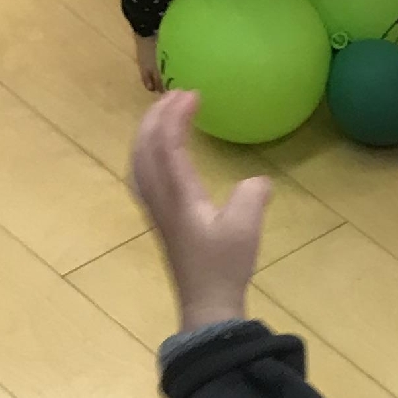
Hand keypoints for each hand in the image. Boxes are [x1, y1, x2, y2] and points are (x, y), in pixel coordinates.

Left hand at [132, 93, 271, 333]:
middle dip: (156, 116)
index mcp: (178, 194)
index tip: (193, 94)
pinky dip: (145, 153)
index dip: (176, 115)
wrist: (205, 303)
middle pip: (144, 147)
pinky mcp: (158, 218)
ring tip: (163, 115)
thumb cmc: (223, 266)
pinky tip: (157, 153)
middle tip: (176, 95)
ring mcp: (155, 208)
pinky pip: (141, 175)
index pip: (167, 143)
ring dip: (147, 132)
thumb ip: (252, 196)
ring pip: (138, 160)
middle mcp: (160, 197)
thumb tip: (259, 181)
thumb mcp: (246, 228)